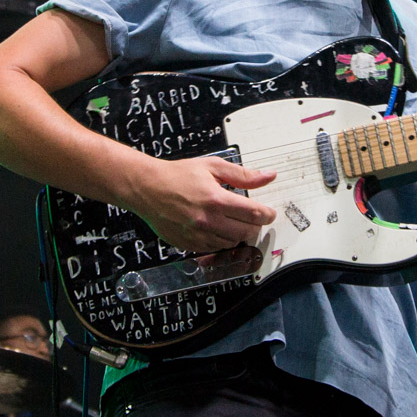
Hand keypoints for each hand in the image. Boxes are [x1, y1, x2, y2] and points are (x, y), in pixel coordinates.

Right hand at [123, 154, 276, 252]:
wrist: (147, 188)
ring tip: (230, 220)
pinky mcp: (189, 244)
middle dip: (253, 224)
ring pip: (232, 243)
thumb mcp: (213, 167)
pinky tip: (216, 228)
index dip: (267, 214)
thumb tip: (268, 176)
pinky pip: (215, 249)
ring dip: (237, 233)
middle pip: (246, 232)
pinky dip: (221, 240)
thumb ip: (243, 175)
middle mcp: (208, 221)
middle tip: (250, 215)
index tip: (269, 213)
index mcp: (216, 200)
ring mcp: (198, 235)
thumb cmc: (177, 175)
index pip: (254, 214)